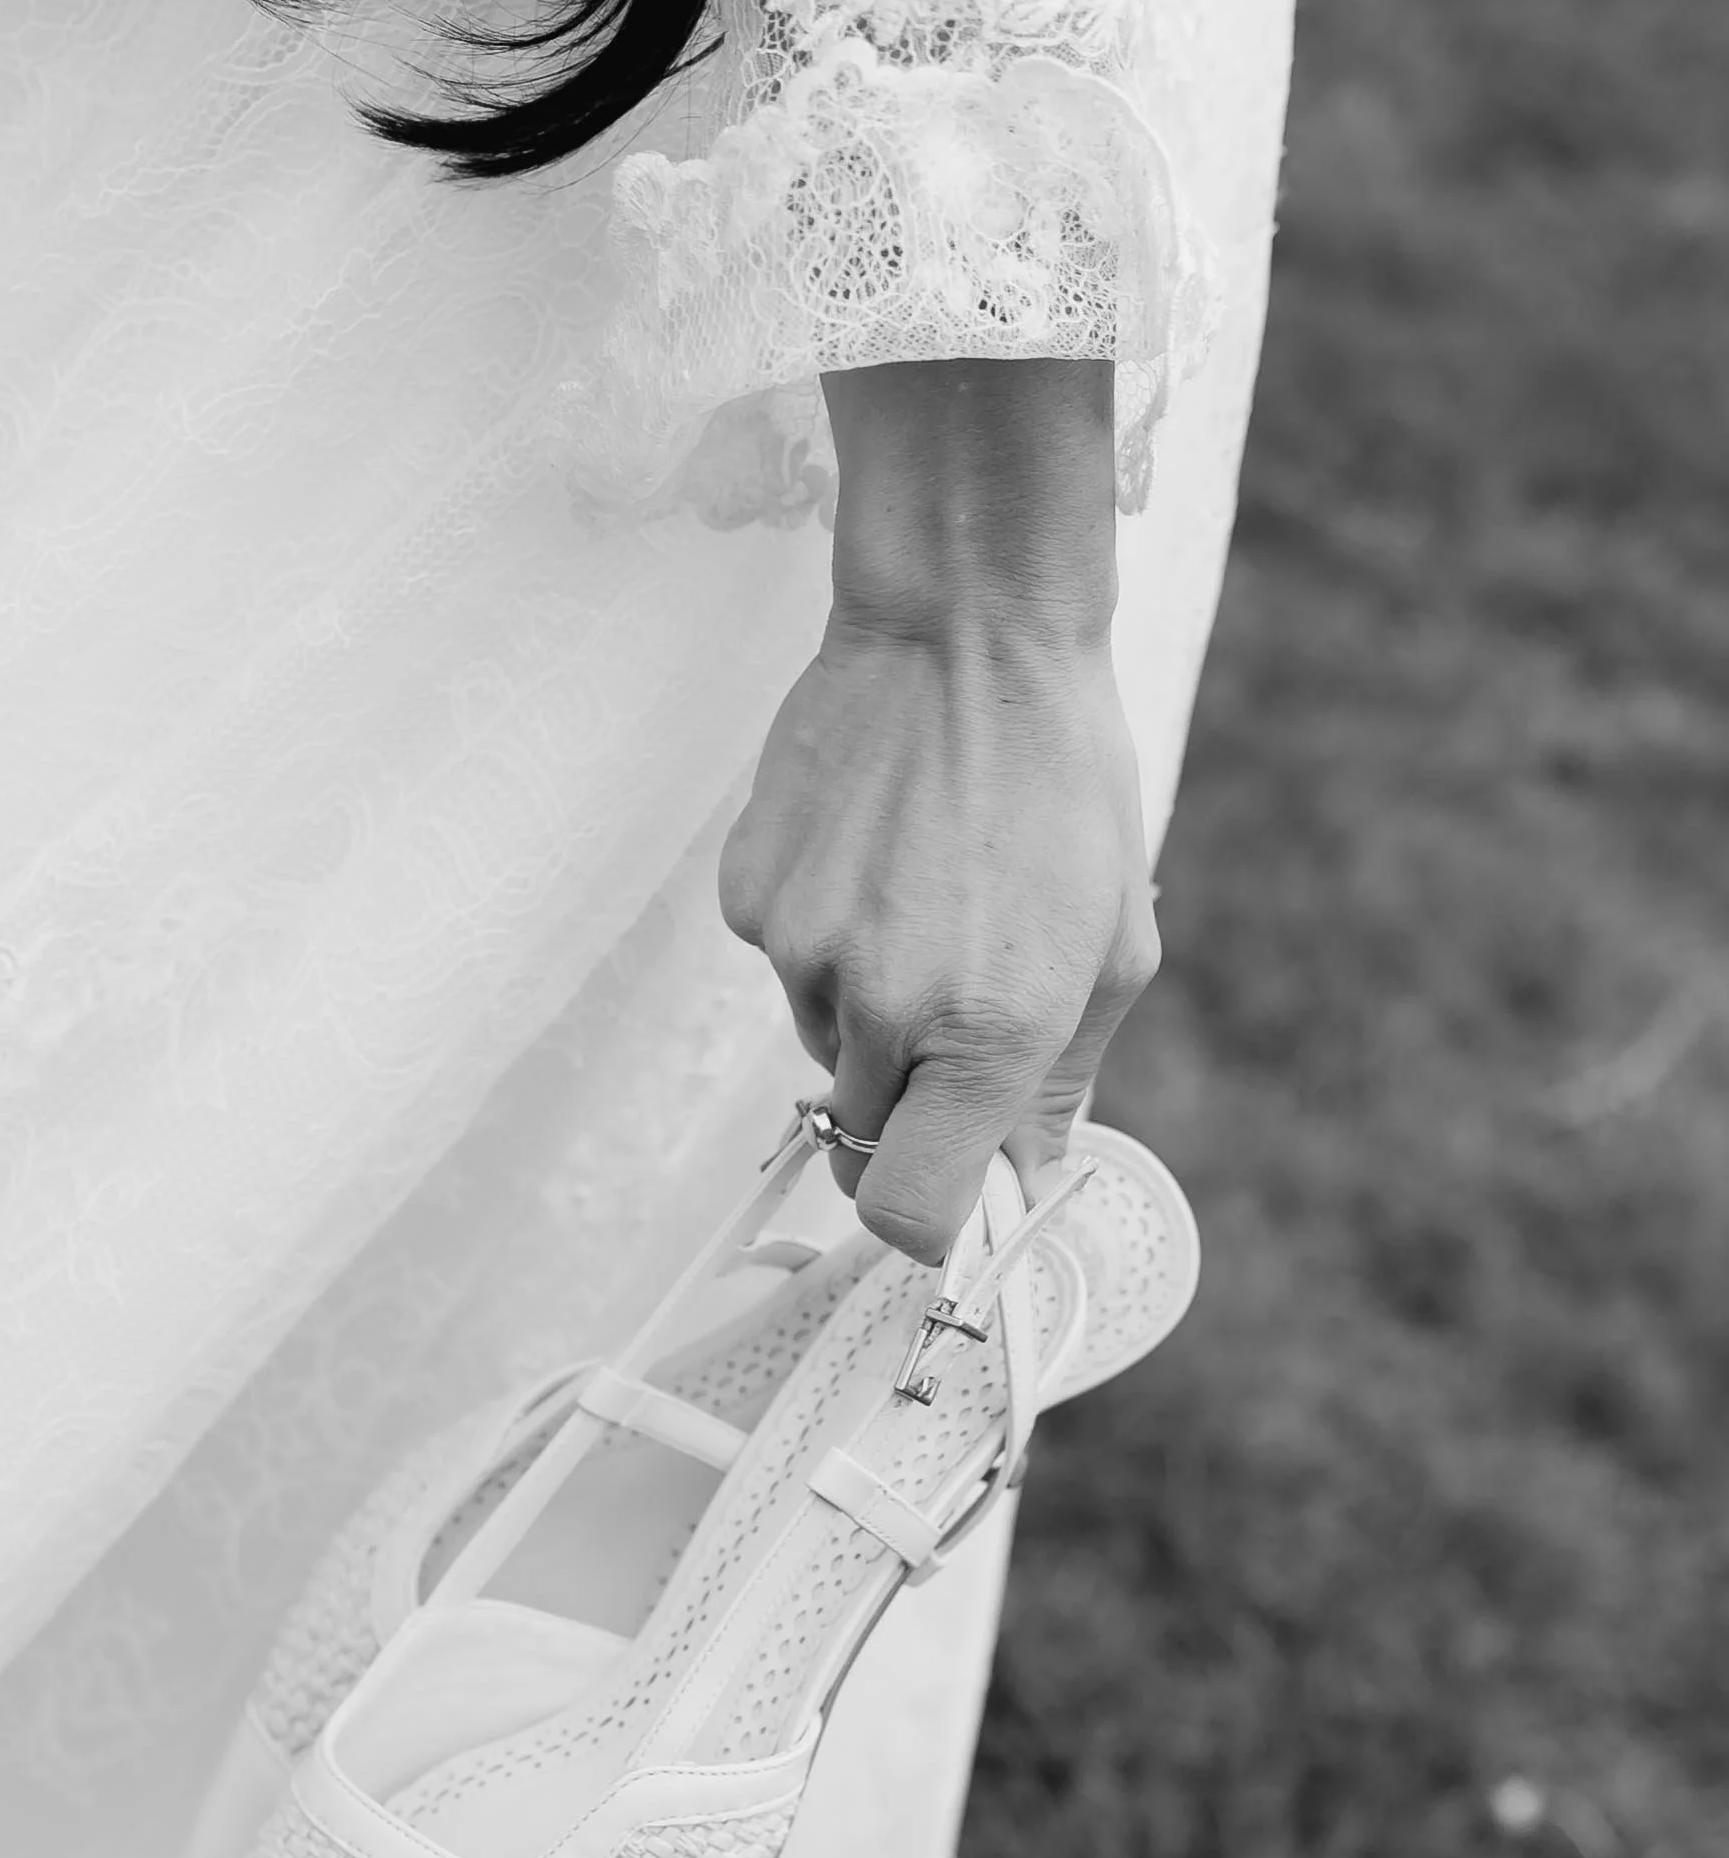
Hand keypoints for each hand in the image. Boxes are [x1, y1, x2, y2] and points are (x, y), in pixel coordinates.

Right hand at [717, 358, 1159, 1263]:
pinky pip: (781, 964)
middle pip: (863, 1132)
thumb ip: (1056, 1086)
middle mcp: (882, 1009)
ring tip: (925, 897)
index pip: (909, 1214)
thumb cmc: (1061, 789)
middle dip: (909, 1098)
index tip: (947, 1197)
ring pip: (822, 1042)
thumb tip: (1021, 1184)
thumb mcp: (1110, 948)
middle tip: (957, 1003)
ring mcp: (799, 953)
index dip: (924, 1224)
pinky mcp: (748, 899)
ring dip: (868, 1006)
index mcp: (988, 1034)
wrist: (963, 633)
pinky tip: (874, 856)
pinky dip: (822, 936)